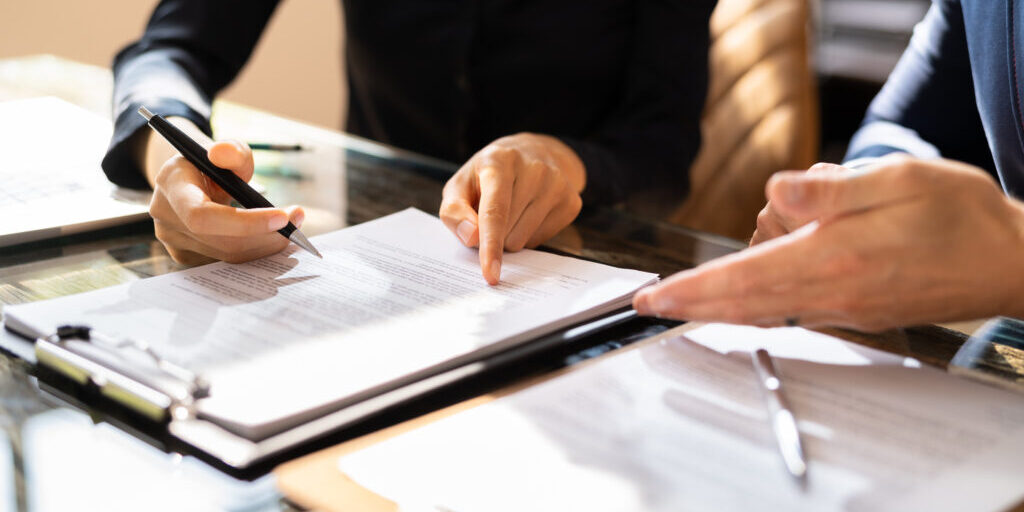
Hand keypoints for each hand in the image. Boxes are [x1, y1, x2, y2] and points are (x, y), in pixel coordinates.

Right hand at [141, 119, 303, 264]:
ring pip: (228, 255)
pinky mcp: (187, 256)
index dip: (244, 222)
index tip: (282, 217)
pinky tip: (273, 237)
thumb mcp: (227, 150)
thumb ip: (233, 151)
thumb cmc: (213, 163)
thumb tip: (224, 154)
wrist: (192, 180)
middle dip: (266, 234)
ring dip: (267, 244)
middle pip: (221, 241)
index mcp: (171, 186)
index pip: (203, 216)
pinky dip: (255, 251)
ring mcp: (173, 242)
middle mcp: (166, 218)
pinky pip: (227, 260)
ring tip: (292, 227)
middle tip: (297, 221)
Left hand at [439, 133, 584, 284]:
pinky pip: (540, 241)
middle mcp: (534, 169)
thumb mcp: (460, 186)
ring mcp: (557, 184)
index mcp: (500, 160)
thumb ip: (454, 211)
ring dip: (510, 236)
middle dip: (492, 235)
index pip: (495, 211)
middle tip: (492, 211)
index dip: (490, 245)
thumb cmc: (488, 175)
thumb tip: (472, 238)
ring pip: (523, 241)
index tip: (490, 274)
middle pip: (507, 232)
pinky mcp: (572, 201)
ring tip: (512, 210)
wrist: (533, 153)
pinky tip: (529, 212)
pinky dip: (528, 235)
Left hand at [633, 157, 1023, 330]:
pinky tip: (739, 294)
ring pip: (763, 309)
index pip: (745, 278)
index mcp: (836, 256)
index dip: (693, 289)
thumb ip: (831, 189)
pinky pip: (788, 310)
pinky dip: (753, 304)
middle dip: (690, 305)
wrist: (1007, 261)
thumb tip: (776, 192)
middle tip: (647, 306)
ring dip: (720, 301)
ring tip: (688, 291)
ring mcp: (842, 308)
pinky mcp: (852, 312)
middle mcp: (834, 291)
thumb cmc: (959, 215)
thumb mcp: (899, 179)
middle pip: (743, 304)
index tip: (654, 298)